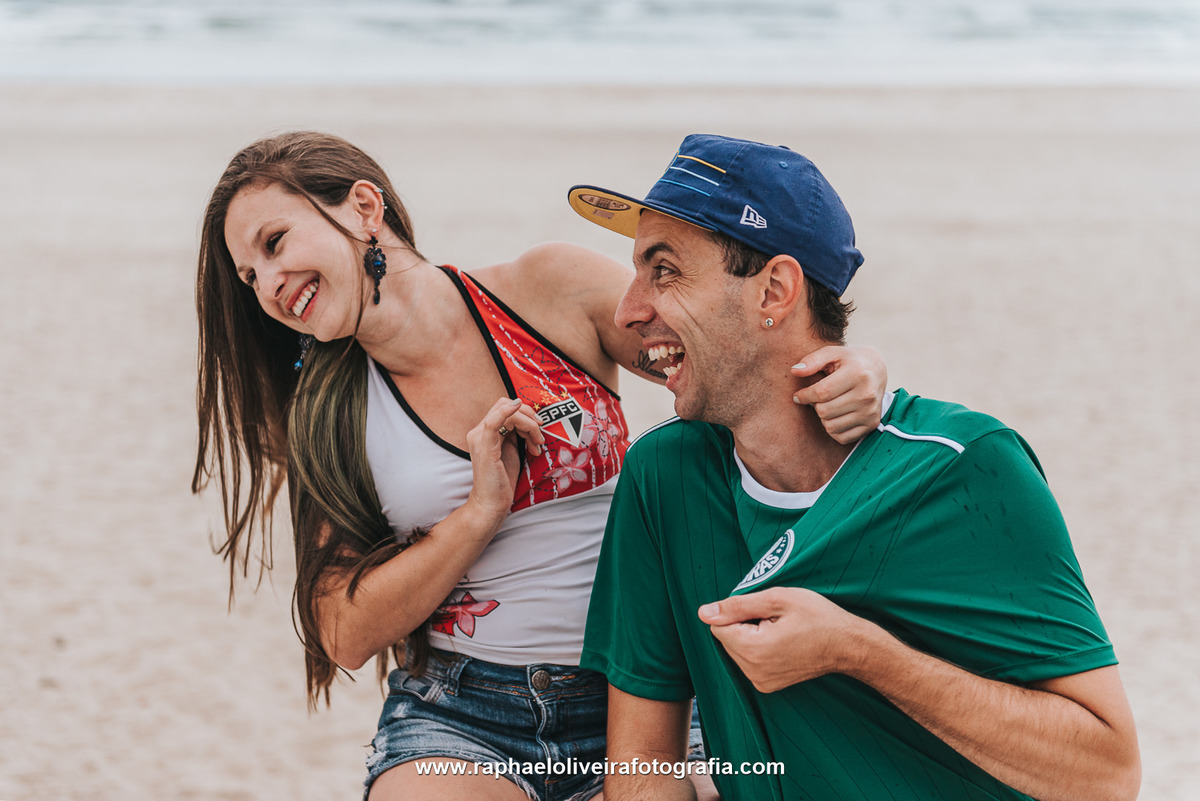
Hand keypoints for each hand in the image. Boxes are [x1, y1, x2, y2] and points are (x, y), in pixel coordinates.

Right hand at [463, 397, 545, 531]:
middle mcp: (478, 431)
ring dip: (529, 425)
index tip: (539, 429)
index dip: (524, 414)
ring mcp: (479, 438)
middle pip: (504, 404)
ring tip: (537, 445)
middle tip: (540, 437)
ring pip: (506, 412)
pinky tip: (517, 408)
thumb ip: (516, 433)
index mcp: (484, 431)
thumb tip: (530, 418)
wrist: (492, 503)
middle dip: (528, 417)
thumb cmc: (502, 479)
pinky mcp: (484, 447)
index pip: (504, 407)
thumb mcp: (512, 449)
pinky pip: (493, 422)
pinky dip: (507, 412)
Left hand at [698, 586, 868, 692]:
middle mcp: (753, 671)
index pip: (718, 625)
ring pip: (736, 649)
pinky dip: (759, 649)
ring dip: (751, 636)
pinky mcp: (767, 686)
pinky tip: (782, 643)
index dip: (738, 612)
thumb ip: (737, 606)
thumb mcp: (777, 599)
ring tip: (781, 632)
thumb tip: (703, 612)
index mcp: (753, 649)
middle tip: (776, 621)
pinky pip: (748, 660)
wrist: (847, 645)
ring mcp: (760, 682)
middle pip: (726, 638)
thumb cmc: (817, 617)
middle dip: (744, 625)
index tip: (765, 613)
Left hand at [792, 345, 886, 443]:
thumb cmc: (848, 361)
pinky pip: (842, 437)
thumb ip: (812, 360)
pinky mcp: (872, 424)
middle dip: (815, 405)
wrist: (876, 370)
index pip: (822, 392)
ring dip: (823, 417)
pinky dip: (833, 428)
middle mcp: (867, 394)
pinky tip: (836, 414)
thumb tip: (794, 371)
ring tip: (828, 404)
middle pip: (824, 411)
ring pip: (831, 426)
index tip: (798, 395)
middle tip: (818, 397)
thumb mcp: (831, 353)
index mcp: (857, 374)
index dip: (804, 395)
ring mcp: (870, 411)